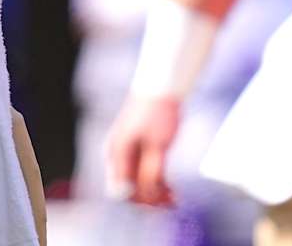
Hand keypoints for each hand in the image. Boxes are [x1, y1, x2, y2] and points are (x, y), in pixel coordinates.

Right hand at [104, 92, 182, 206]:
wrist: (161, 87)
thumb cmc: (158, 113)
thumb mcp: (158, 146)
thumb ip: (149, 172)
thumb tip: (143, 195)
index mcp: (117, 153)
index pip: (122, 190)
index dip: (141, 201)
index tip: (161, 204)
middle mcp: (117, 155)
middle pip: (128, 189)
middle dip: (148, 199)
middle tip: (171, 203)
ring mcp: (126, 152)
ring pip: (137, 183)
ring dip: (154, 193)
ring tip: (175, 199)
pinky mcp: (137, 149)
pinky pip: (143, 174)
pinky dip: (156, 183)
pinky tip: (171, 189)